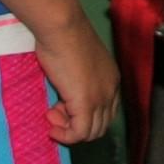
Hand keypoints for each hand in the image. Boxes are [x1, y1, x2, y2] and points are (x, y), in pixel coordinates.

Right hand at [30, 14, 118, 144]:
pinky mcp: (86, 104)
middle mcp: (111, 90)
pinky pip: (79, 133)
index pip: (106, 112)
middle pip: (100, 125)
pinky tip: (51, 126)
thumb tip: (65, 96)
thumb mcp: (76, 62)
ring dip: (68, 130)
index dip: (84, 116)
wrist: (62, 27)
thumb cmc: (64, 37)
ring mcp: (101, 98)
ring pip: (91, 133)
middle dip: (75, 125)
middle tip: (54, 111)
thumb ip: (77, 79)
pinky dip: (65, 136)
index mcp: (112, 79)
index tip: (62, 106)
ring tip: (51, 114)